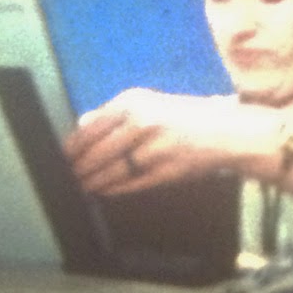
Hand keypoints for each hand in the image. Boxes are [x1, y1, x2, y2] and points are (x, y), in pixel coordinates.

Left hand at [64, 88, 241, 195]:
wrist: (226, 132)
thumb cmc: (184, 116)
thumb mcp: (149, 102)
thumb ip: (113, 112)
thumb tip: (81, 123)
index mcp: (134, 102)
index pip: (91, 127)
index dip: (74, 146)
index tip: (65, 156)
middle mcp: (142, 122)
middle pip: (98, 152)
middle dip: (80, 168)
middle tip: (71, 175)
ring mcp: (154, 148)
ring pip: (112, 171)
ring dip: (94, 181)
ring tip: (84, 185)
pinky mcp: (165, 171)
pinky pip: (131, 183)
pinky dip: (114, 189)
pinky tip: (105, 190)